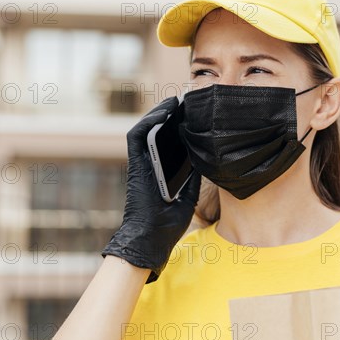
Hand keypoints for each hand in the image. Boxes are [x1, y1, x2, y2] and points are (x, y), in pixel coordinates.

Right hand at [101, 96, 200, 282]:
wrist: (151, 239)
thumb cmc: (167, 224)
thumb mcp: (188, 194)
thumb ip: (193, 175)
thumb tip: (205, 157)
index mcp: (161, 171)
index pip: (169, 142)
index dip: (180, 126)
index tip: (195, 114)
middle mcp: (149, 164)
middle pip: (158, 132)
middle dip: (172, 115)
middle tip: (188, 102)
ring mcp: (140, 163)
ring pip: (146, 129)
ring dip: (160, 112)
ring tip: (177, 100)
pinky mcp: (134, 164)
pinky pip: (137, 135)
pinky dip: (149, 120)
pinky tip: (165, 109)